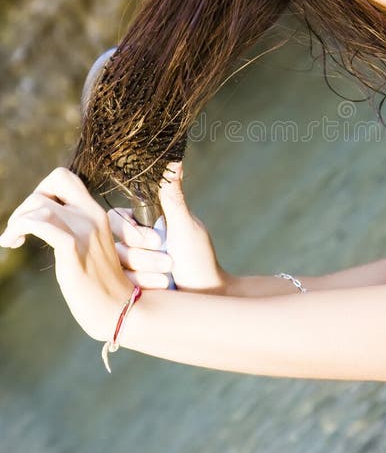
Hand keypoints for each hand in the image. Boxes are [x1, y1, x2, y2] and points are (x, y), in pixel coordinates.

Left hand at [0, 167, 132, 340]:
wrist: (119, 309)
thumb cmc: (100, 284)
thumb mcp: (89, 247)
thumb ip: (74, 229)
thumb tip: (45, 220)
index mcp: (97, 213)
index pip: (65, 178)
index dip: (43, 191)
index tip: (34, 215)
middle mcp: (92, 215)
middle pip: (54, 181)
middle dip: (29, 201)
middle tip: (20, 228)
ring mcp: (84, 231)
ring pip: (40, 203)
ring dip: (18, 219)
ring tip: (11, 239)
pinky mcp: (73, 249)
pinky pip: (39, 224)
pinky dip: (18, 229)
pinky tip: (12, 243)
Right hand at [108, 162, 229, 293]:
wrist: (205, 296)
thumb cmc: (199, 259)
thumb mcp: (185, 225)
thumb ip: (172, 195)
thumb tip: (174, 157)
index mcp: (142, 223)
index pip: (117, 217)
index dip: (132, 230)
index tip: (158, 240)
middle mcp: (131, 242)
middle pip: (112, 241)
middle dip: (140, 254)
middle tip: (168, 260)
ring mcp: (126, 265)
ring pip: (116, 263)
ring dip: (146, 269)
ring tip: (168, 275)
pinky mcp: (125, 288)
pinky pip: (118, 283)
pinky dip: (143, 284)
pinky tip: (162, 287)